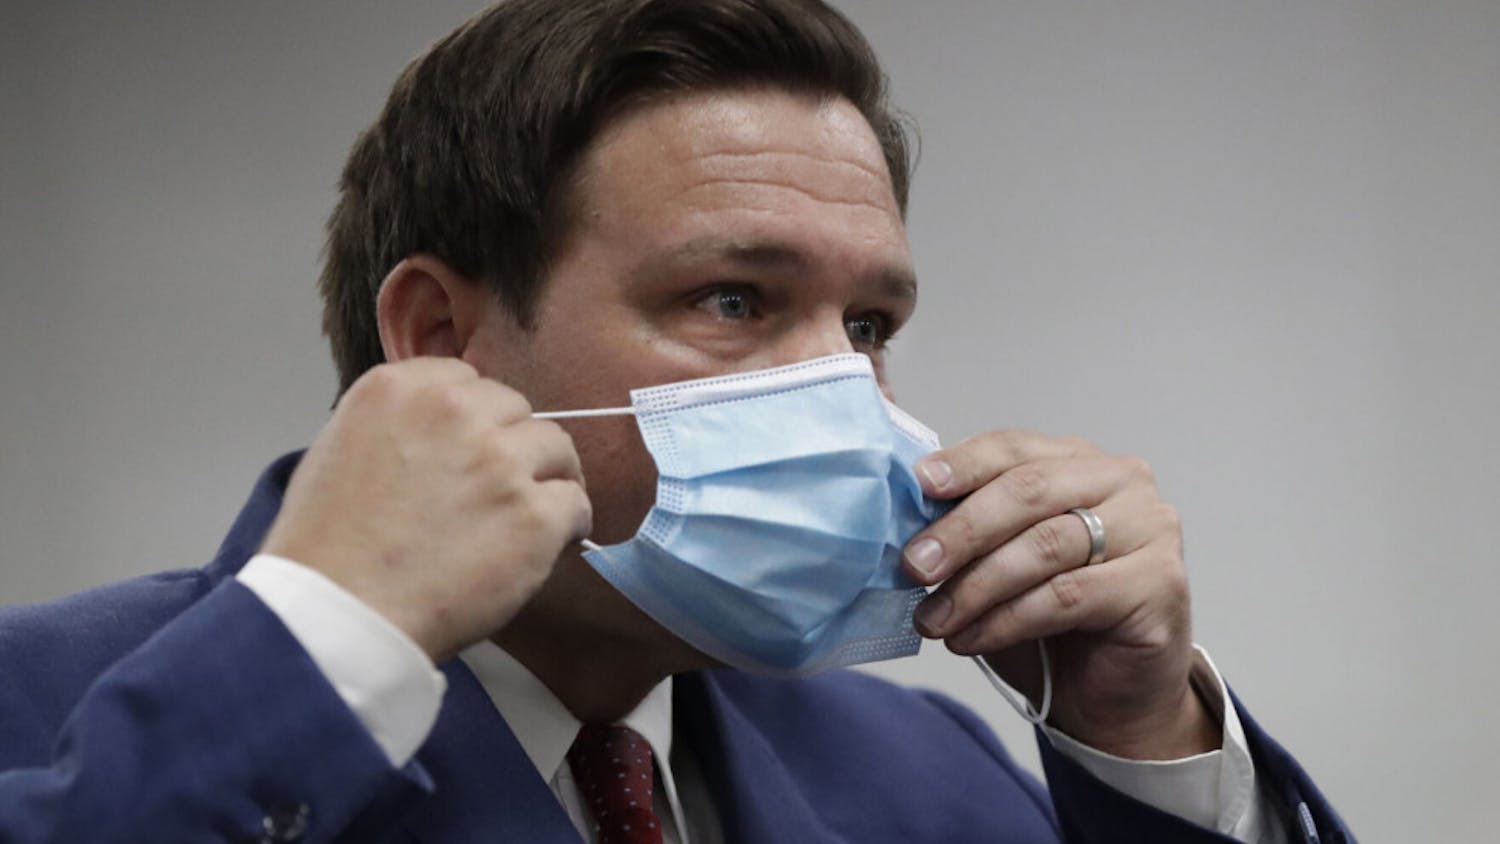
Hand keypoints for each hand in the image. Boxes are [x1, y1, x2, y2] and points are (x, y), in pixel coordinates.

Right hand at [261, 358, 591, 661]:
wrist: (341, 612)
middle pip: (516, 409)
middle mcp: (455, 411)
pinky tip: (551, 544)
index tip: (475, 447)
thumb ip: (396, 424)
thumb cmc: (326, 549)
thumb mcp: (337, 450)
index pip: (467, 380)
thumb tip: (438, 433)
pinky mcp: (534, 514)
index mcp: (400, 388)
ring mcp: (500, 461)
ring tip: (530, 516)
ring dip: (548, 478)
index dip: (476, 418)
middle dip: (511, 444)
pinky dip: (570, 524)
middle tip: (499, 488)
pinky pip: (575, 502)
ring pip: (556, 448)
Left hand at [903, 431, 1217, 758]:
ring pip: (1046, 545)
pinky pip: (1067, 596)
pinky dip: (1008, 619)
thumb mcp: (999, 561)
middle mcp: (1122, 482)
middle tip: (912, 566)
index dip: (963, 463)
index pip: (1014, 448)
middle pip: (1029, 491)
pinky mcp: (1160, 584)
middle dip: (962, 530)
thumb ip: (968, 526)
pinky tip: (970, 638)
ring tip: (933, 620)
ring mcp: (1150, 529)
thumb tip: (904, 513)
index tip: (918, 484)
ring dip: (976, 585)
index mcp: (1078, 461)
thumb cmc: (1049, 620)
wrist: (1107, 694)